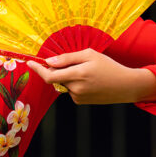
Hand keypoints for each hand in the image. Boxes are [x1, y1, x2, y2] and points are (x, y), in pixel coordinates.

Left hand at [26, 48, 155, 104]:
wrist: (126, 86)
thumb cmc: (109, 66)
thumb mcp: (90, 55)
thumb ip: (68, 58)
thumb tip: (49, 62)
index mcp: (78, 74)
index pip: (49, 75)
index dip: (38, 69)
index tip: (29, 62)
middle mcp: (76, 88)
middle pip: (56, 78)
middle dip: (57, 69)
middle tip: (70, 62)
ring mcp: (78, 97)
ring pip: (64, 83)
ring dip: (68, 76)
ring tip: (87, 72)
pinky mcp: (81, 102)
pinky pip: (71, 90)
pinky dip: (74, 83)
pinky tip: (89, 81)